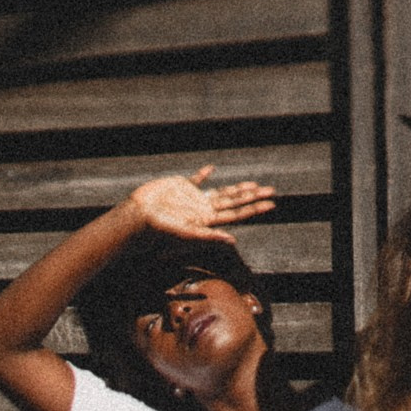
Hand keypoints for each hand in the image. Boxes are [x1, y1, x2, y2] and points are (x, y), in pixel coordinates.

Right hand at [127, 166, 276, 242]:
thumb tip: (233, 240)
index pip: (237, 213)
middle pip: (234, 202)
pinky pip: (195, 179)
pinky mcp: (181, 187)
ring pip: (221, 192)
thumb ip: (208, 236)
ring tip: (253, 185)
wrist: (138, 216)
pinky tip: (212, 169)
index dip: (255, 208)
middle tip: (272, 191)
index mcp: (208, 220)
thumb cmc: (159, 228)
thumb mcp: (186, 233)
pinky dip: (204, 175)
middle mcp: (204, 210)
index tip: (272, 203)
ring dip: (237, 189)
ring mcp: (193, 198)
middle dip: (253, 197)